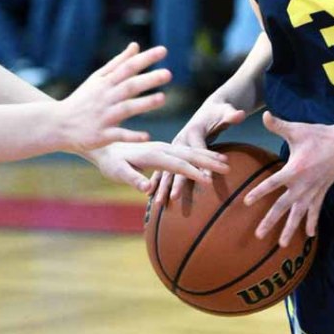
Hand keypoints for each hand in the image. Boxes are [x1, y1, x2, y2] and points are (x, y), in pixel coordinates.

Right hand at [55, 42, 172, 153]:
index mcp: (106, 83)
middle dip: (148, 80)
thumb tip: (136, 45)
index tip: (164, 50)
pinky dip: (132, 136)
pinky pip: (118, 135)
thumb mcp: (97, 78)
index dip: (145, 59)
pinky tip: (147, 136)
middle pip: (129, 86)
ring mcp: (104, 117)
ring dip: (144, 104)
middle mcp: (105, 98)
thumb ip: (118, 63)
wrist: (57, 124)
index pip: (128, 67)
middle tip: (168, 74)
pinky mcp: (102, 135)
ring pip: (126, 109)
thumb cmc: (82, 100)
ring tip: (162, 98)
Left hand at [87, 140, 228, 192]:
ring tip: (226, 162)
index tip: (209, 180)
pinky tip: (210, 158)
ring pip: (191, 151)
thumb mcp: (117, 171)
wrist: (105, 144)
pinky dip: (201, 155)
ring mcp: (165, 148)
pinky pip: (186, 152)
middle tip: (228, 168)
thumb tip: (146, 188)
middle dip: (210, 161)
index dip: (193, 173)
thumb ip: (132, 179)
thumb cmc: (110, 162)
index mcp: (153, 154)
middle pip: (190, 154)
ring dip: (209, 156)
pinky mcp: (165, 150)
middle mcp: (162, 148)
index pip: (177, 165)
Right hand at [153, 98, 246, 204]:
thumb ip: (232, 115)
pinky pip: (164, 170)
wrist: (209, 109)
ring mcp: (173, 147)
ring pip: (168, 169)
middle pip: (181, 162)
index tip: (207, 181)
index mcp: (193, 131)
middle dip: (180, 181)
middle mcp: (180, 140)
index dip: (202, 165)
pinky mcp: (170, 153)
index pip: (198, 150)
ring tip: (162, 202)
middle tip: (175, 198)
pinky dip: (159, 184)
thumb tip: (240, 114)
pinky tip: (154, 198)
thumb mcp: (226, 111)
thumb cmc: (218, 112)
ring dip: (165, 186)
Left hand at [242, 112, 333, 247]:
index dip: (258, 193)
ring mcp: (312, 192)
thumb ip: (278, 125)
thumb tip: (264, 114)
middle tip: (258, 236)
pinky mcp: (321, 192)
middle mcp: (302, 185)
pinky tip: (310, 236)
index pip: (271, 184)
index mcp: (293, 170)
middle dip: (269, 222)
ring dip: (290, 230)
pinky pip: (315, 211)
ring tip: (281, 246)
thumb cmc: (319, 135)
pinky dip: (313, 223)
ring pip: (299, 215)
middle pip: (282, 207)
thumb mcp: (297, 129)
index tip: (245, 202)